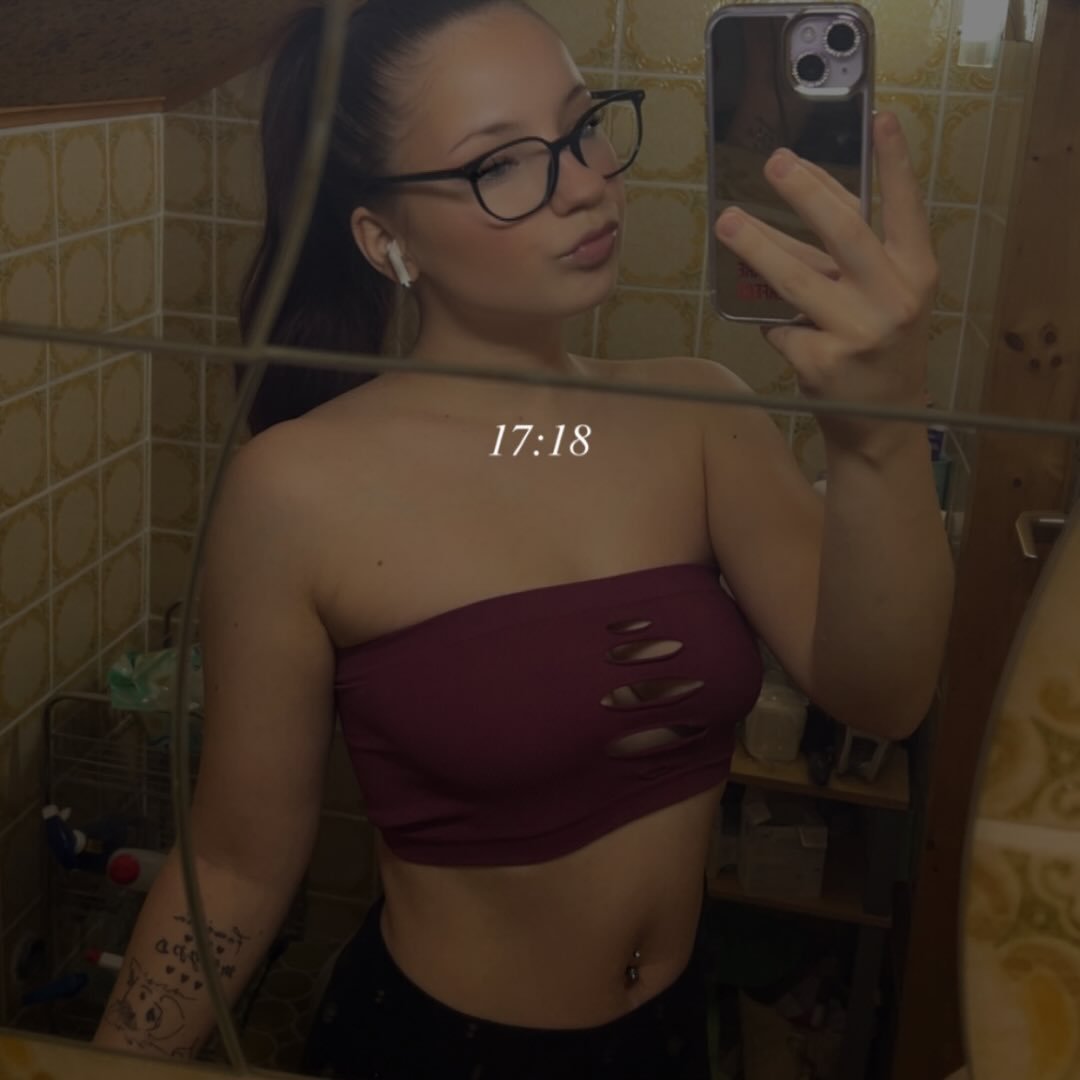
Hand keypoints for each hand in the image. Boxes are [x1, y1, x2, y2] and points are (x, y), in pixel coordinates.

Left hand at [713, 110, 940, 460]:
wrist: (881, 422)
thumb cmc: (879, 344)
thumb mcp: (884, 294)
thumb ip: (851, 251)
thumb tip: (806, 192)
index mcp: (916, 273)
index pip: (906, 209)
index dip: (895, 163)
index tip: (881, 118)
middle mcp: (894, 299)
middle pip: (845, 232)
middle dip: (806, 193)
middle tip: (774, 164)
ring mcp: (859, 331)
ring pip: (797, 279)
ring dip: (758, 247)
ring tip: (728, 223)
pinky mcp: (823, 361)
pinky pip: (781, 327)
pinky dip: (775, 326)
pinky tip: (785, 333)